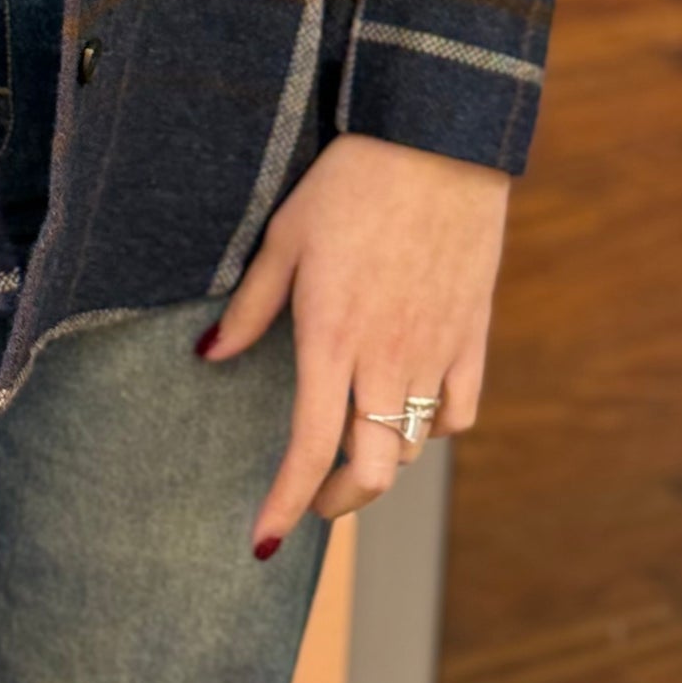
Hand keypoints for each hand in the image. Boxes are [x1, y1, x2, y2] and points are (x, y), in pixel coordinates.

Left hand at [198, 134, 509, 553]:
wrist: (437, 143)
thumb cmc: (349, 184)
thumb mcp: (284, 236)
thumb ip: (250, 307)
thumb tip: (209, 356)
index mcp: (333, 338)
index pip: (309, 448)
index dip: (284, 502)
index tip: (264, 539)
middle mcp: (387, 359)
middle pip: (372, 472)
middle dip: (336, 502)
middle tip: (310, 499)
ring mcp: (436, 351)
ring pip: (413, 446)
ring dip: (379, 460)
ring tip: (352, 445)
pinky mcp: (473, 336)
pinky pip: (458, 413)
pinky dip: (433, 428)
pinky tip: (410, 411)